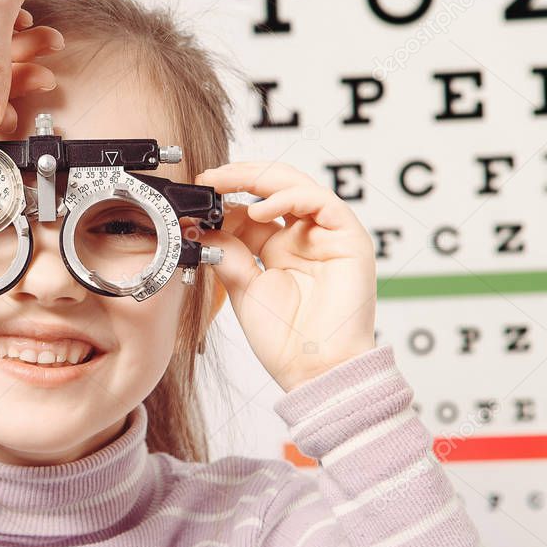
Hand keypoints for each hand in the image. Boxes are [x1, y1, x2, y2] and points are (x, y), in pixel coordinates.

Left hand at [194, 162, 377, 392]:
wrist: (315, 370)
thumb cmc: (285, 340)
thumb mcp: (242, 288)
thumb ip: (227, 253)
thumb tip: (203, 225)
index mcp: (279, 249)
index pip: (252, 208)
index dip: (226, 197)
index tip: (197, 193)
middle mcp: (304, 238)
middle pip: (274, 189)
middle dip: (240, 177)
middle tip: (209, 177)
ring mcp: (327, 236)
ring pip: (297, 186)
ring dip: (260, 179)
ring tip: (227, 183)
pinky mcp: (349, 239)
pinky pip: (322, 202)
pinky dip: (289, 198)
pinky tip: (260, 209)